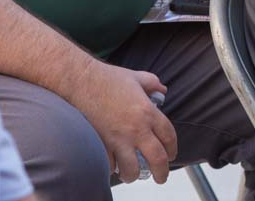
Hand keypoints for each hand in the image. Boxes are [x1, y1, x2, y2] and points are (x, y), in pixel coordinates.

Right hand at [68, 61, 177, 183]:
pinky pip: (108, 164)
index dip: (173, 149)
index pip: (169, 136)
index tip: (172, 155)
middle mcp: (137, 129)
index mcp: (148, 112)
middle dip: (162, 173)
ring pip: (132, 169)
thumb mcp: (137, 77)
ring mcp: (118, 138)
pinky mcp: (101, 144)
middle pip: (157, 159)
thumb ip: (153, 84)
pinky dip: (111, 167)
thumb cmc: (108, 78)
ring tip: (133, 175)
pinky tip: (112, 165)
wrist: (81, 81)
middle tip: (161, 177)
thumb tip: (162, 90)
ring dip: (133, 175)